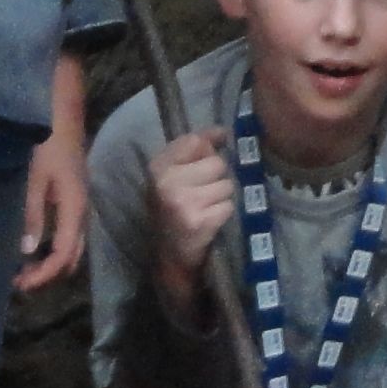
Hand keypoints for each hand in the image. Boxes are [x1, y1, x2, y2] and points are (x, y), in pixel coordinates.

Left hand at [16, 127, 87, 293]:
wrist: (62, 117)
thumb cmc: (47, 144)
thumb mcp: (34, 179)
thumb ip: (32, 215)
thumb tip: (28, 251)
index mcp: (74, 210)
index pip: (63, 256)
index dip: (43, 276)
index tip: (20, 285)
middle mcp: (81, 214)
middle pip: (71, 259)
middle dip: (48, 276)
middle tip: (19, 282)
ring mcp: (80, 208)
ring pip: (72, 250)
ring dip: (50, 264)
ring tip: (24, 270)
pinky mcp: (73, 202)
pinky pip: (68, 237)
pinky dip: (53, 250)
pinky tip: (34, 248)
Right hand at [147, 128, 235, 303]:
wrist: (169, 256)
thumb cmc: (173, 211)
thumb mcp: (173, 177)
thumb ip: (194, 151)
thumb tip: (222, 131)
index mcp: (158, 167)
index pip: (194, 141)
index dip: (210, 146)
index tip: (216, 149)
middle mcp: (168, 182)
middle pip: (217, 163)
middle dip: (217, 178)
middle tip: (203, 194)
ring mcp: (183, 202)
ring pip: (226, 185)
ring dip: (222, 198)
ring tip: (206, 208)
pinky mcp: (199, 222)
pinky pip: (228, 206)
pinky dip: (224, 214)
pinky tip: (210, 221)